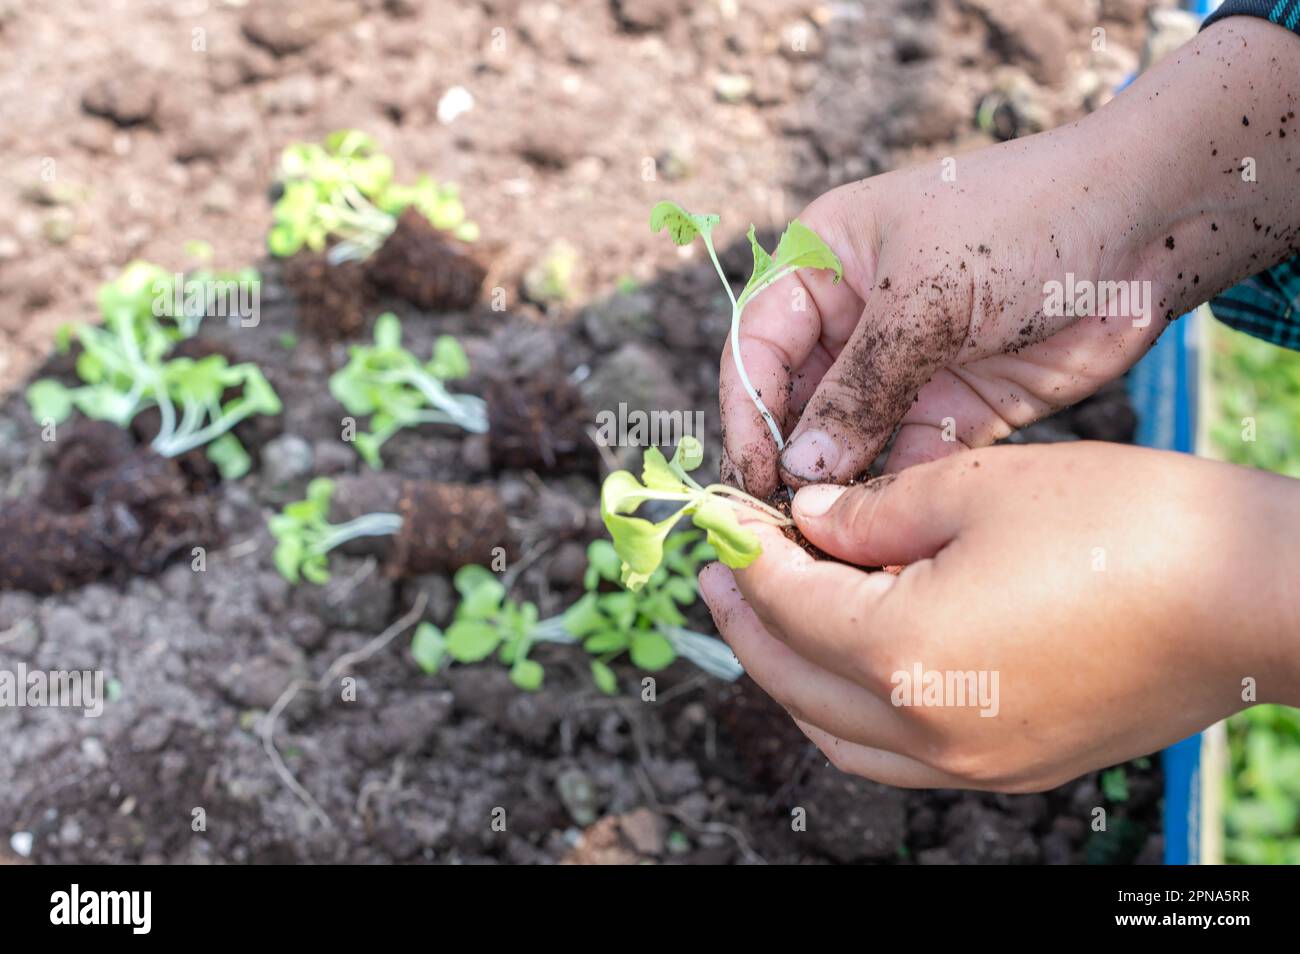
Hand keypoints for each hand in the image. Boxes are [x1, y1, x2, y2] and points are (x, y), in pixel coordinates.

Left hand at [700, 442, 1299, 791]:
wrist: (1253, 596)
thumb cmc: (1125, 524)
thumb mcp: (976, 489)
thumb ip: (870, 513)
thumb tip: (807, 520)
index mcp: (904, 655)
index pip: (788, 604)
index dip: (746, 555)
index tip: (723, 520)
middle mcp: (927, 731)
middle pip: (795, 680)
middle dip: (747, 620)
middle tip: (720, 570)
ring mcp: (972, 763)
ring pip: (838, 734)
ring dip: (791, 674)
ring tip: (771, 615)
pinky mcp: (1014, 766)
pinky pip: (894, 756)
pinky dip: (850, 711)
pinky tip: (850, 660)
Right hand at [723, 17, 1299, 497]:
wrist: (1150, 225)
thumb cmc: (1024, 224)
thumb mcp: (925, 298)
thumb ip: (857, 386)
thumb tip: (797, 470)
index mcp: (824, 265)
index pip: (757, 347)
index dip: (748, 412)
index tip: (753, 475)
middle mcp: (853, 321)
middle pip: (796, 404)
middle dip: (790, 462)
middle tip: (782, 526)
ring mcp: (904, 369)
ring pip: (848, 444)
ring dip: (837, 490)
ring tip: (824, 543)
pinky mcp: (956, 410)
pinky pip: (907, 464)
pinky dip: (894, 500)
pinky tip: (882, 538)